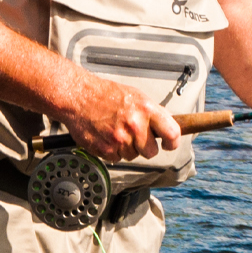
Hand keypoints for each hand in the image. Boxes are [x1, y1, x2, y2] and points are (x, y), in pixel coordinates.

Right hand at [62, 74, 181, 162]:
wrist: (78, 97)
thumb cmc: (105, 94)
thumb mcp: (136, 96)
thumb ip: (152, 113)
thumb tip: (166, 126)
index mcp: (146, 109)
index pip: (172, 133)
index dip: (173, 142)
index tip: (169, 144)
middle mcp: (135, 125)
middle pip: (152, 152)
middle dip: (146, 147)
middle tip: (136, 136)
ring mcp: (120, 139)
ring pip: (133, 156)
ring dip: (127, 148)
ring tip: (116, 131)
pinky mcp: (106, 149)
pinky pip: (117, 158)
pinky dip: (112, 151)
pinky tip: (107, 136)